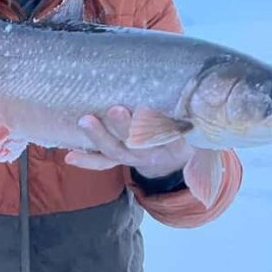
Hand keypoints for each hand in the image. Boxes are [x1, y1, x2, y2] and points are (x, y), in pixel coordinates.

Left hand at [65, 106, 193, 176]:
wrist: (174, 158)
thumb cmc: (184, 130)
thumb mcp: (197, 132)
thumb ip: (197, 126)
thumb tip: (201, 118)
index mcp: (171, 142)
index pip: (165, 134)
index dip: (157, 126)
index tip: (148, 112)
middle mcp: (148, 151)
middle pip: (135, 140)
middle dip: (123, 126)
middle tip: (115, 109)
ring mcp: (129, 155)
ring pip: (113, 149)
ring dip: (98, 137)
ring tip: (85, 121)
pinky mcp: (116, 157)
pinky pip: (101, 162)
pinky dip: (86, 160)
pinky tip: (70, 156)